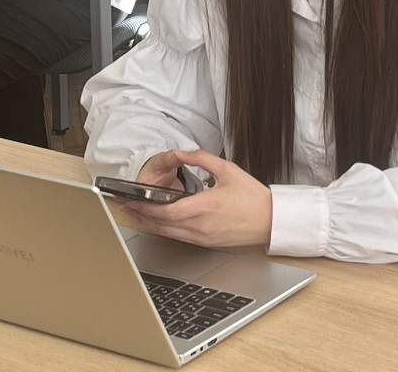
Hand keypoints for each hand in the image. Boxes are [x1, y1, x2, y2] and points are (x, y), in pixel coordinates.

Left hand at [115, 150, 272, 250]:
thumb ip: (202, 158)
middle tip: (127, 207)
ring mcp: (203, 237)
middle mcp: (201, 225)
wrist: (270, 221)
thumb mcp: (228, 170)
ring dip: (150, 225)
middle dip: (141, 216)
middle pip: (162, 225)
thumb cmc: (252, 197)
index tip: (132, 200)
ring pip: (168, 234)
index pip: (166, 211)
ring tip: (137, 214)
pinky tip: (159, 223)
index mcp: (206, 205)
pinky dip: (165, 231)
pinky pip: (179, 238)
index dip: (145, 208)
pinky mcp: (206, 243)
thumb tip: (183, 152)